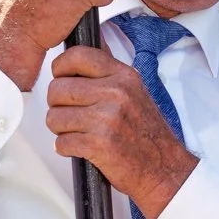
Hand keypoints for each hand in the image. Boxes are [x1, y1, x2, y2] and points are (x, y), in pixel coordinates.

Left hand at [46, 45, 197, 218]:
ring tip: (76, 132)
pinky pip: (61, 142)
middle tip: (68, 114)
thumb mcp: (134, 91)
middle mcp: (115, 93)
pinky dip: (65, 148)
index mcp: (123, 76)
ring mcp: (106, 119)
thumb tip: (83, 50)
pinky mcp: (98, 144)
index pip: (77, 56)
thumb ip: (108, 73)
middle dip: (57, 105)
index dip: (60, 67)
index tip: (61, 79)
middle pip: (57, 89)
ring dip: (60, 129)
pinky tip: (81, 148)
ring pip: (54, 117)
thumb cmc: (146, 134)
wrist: (163, 168)